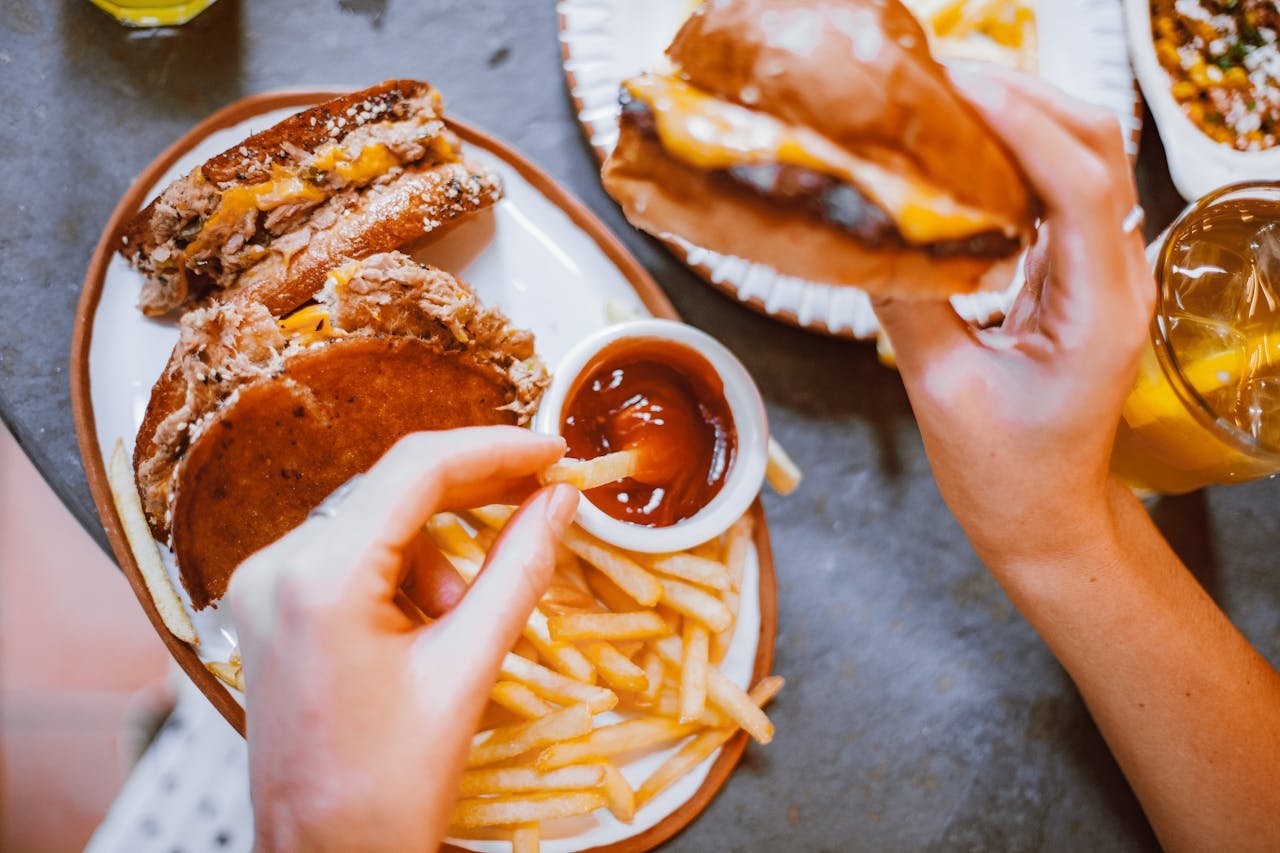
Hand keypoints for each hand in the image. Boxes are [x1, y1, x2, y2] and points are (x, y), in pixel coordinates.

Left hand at [227, 426, 578, 851]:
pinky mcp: (273, 605)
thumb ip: (518, 569)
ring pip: (380, 523)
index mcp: (318, 579)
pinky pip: (355, 555)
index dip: (496, 450)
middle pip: (395, 489)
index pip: (416, 470)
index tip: (555, 451)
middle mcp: (276, 566)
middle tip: (546, 494)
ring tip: (464, 623)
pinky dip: (406, 574)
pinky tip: (429, 628)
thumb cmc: (388, 789)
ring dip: (439, 554)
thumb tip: (560, 500)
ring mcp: (266, 585)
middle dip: (475, 493)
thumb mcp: (467, 669)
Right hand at [873, 67, 1152, 571]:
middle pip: (1097, 147)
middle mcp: (1117, 280)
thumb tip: (864, 232)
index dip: (1022, 125)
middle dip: (1026, 99)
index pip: (1080, 185)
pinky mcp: (1077, 278)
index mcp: (1099, 312)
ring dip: (1022, 119)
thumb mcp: (942, 393)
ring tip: (945, 103)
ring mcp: (1104, 275)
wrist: (1045, 518)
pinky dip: (1015, 157)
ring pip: (1083, 160)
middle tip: (941, 83)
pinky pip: (1058, 192)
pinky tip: (960, 153)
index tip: (957, 91)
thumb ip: (908, 304)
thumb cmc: (1005, 476)